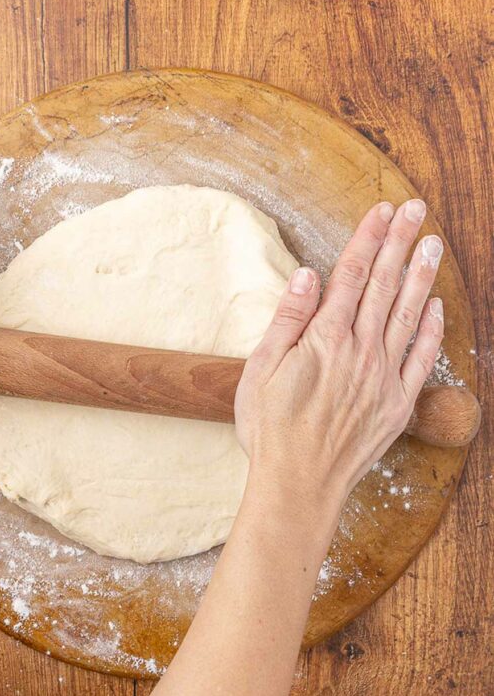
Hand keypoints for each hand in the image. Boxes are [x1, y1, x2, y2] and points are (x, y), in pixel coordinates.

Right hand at [235, 199, 443, 541]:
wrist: (298, 485)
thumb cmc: (270, 429)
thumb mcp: (261, 370)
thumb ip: (288, 319)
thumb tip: (309, 275)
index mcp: (325, 339)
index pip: (351, 275)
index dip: (368, 239)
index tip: (383, 210)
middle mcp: (360, 352)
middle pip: (384, 285)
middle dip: (400, 242)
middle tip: (416, 209)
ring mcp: (383, 378)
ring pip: (407, 314)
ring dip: (422, 275)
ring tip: (434, 243)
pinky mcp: (397, 404)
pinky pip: (421, 359)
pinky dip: (430, 330)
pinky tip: (435, 306)